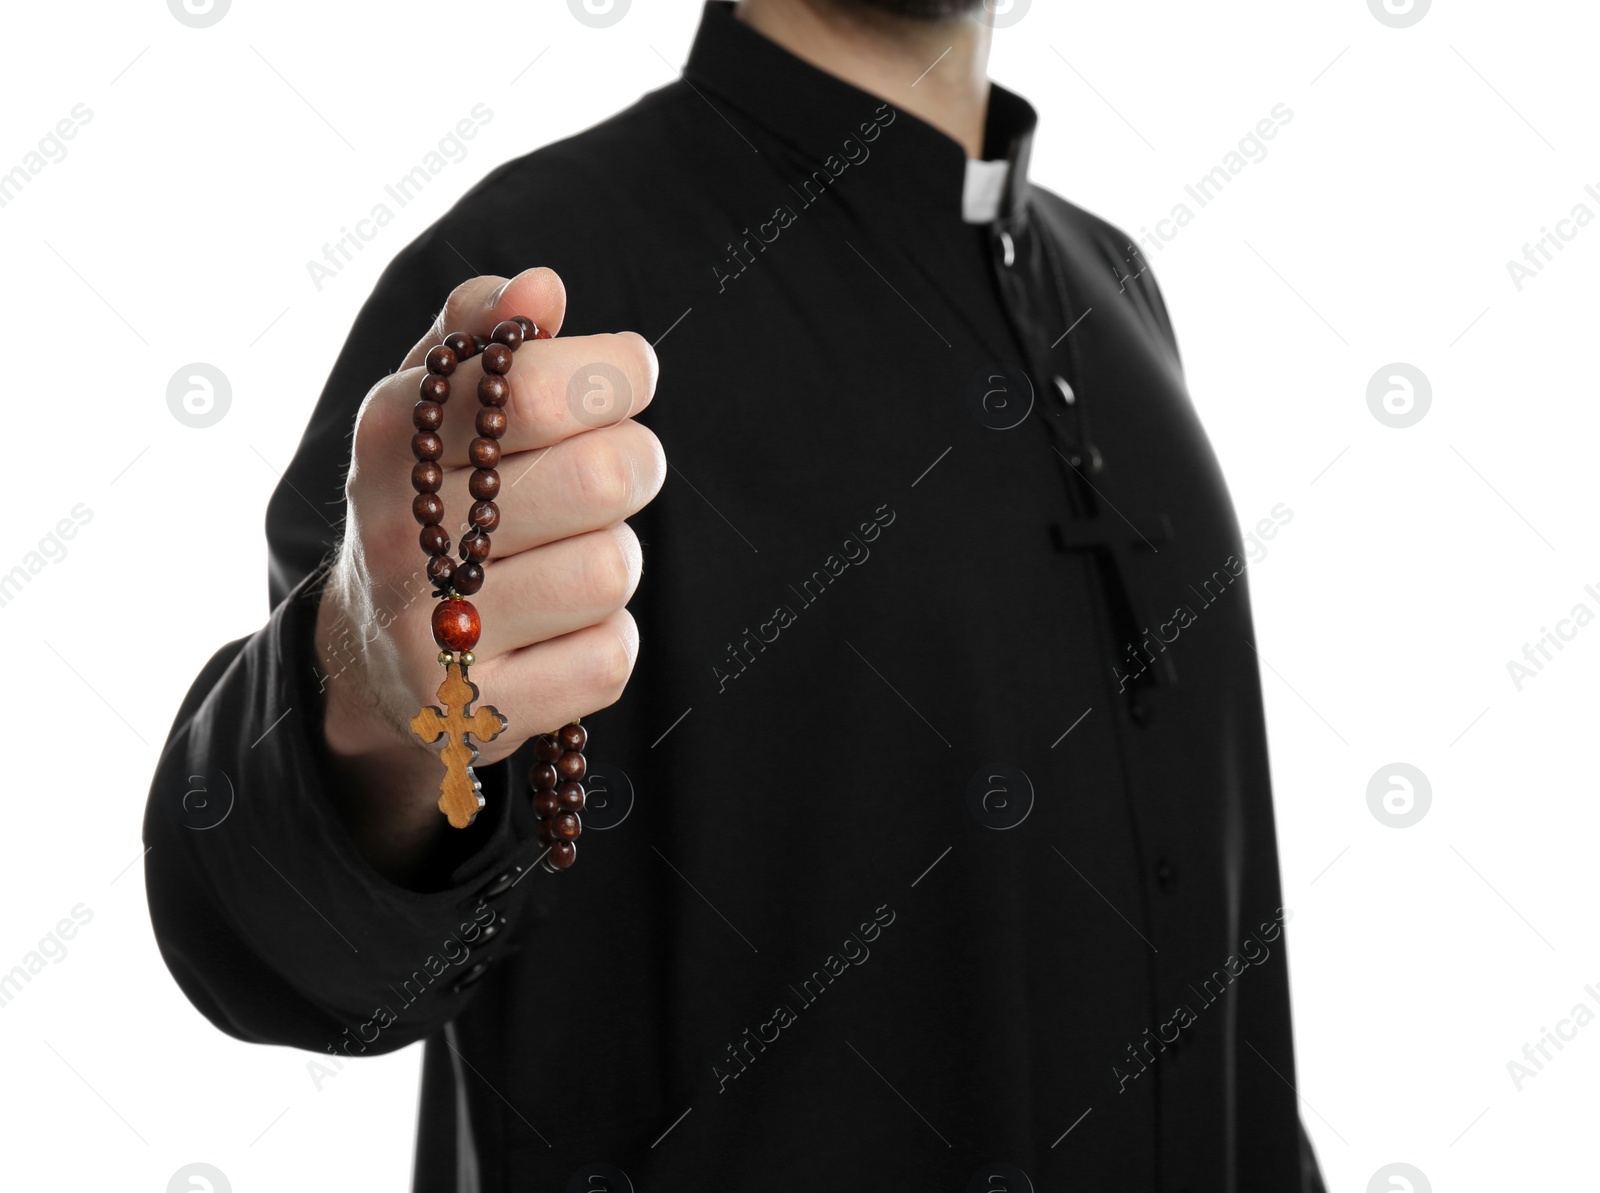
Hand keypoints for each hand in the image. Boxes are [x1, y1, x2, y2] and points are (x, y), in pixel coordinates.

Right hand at [313, 268, 662, 876]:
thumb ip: (478, 335)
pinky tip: (560, 629)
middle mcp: (398, 534)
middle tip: (618, 468)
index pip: (539, 385)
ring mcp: (434, 633)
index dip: (616, 372)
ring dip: (617, 556)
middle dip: (635, 461)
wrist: (372, 651)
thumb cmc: (432, 500)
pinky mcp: (478, 712)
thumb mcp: (429, 405)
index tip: (630, 373)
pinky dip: (605, 639)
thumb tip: (541, 287)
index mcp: (389, 436)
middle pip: (604, 476)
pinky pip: (609, 657)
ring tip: (573, 553)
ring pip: (614, 568)